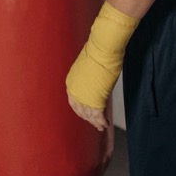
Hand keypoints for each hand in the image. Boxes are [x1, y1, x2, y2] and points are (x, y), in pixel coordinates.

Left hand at [65, 2, 137, 129]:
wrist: (103, 49)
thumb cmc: (99, 53)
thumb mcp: (89, 68)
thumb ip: (88, 78)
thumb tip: (94, 81)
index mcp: (71, 83)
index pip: (74, 102)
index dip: (81, 110)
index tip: (86, 114)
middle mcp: (74, 92)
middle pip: (80, 110)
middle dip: (88, 118)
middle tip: (94, 123)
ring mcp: (84, 97)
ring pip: (89, 115)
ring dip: (95, 122)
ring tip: (101, 126)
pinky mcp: (95, 101)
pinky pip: (98, 116)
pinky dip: (102, 121)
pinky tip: (105, 124)